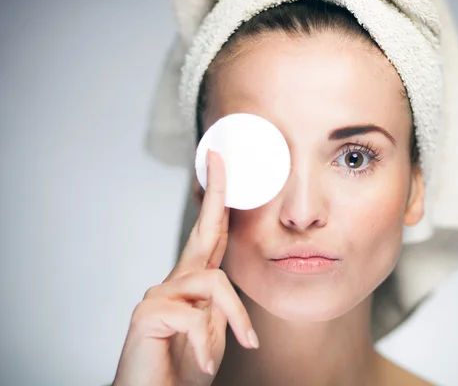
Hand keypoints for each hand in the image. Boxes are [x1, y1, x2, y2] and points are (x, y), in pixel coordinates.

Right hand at [113, 151, 258, 385]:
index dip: (217, 200)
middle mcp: (175, 280)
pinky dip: (206, 343)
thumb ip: (220, 307)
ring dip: (235, 318)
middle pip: (202, 229)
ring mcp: (159, 293)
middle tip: (220, 158)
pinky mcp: (147, 313)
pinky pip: (193, 316)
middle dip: (215, 191)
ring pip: (214, 283)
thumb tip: (227, 291)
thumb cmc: (182, 367)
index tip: (220, 165)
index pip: (211, 234)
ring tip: (242, 345)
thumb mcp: (214, 332)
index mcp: (194, 283)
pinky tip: (203, 361)